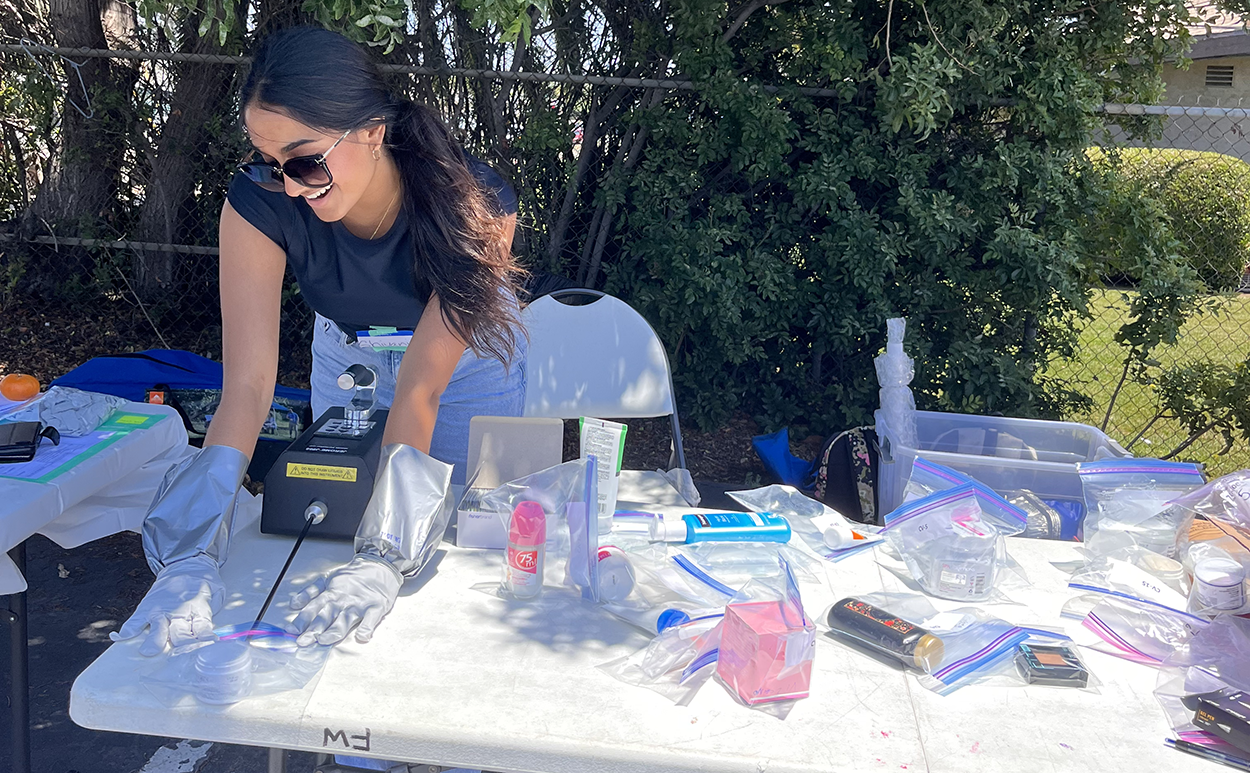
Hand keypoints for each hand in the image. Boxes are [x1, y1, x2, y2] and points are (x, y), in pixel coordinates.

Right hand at [110, 555, 223, 655]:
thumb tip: (214, 633)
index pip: (202, 628)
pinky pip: (135, 621)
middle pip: (179, 632)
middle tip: (181, 653)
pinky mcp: (147, 608)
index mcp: (199, 608)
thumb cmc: (203, 583)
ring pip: (157, 627)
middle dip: (180, 643)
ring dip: (154, 639)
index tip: (206, 647)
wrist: (187, 564)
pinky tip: (121, 637)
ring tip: (148, 651)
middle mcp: (178, 611)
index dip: (204, 639)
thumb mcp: (217, 593)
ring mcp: (161, 610)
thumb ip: (214, 611)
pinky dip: (128, 630)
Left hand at [288, 555, 402, 645]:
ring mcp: (359, 604)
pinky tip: (362, 636)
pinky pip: (371, 618)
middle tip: (302, 641)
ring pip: (345, 620)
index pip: (313, 607)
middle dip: (313, 630)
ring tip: (324, 640)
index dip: (301, 619)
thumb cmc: (353, 575)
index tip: (290, 630)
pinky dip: (367, 627)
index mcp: (331, 593)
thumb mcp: (328, 578)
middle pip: (326, 616)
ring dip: (334, 631)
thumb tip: (293, 604)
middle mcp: (343, 600)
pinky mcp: (376, 606)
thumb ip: (310, 592)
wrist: (379, 565)